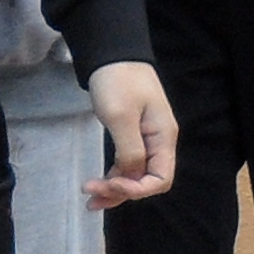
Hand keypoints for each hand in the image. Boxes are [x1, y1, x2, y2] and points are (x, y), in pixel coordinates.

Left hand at [83, 61, 179, 206]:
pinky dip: (113, 177)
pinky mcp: (132, 135)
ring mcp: (146, 139)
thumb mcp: (121, 117)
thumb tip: (131, 176)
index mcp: (163, 137)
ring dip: (115, 190)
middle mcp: (158, 142)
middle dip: (122, 192)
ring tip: (90, 199)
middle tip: (91, 192)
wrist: (112, 53)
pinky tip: (98, 184)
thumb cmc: (118, 81)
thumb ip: (130, 151)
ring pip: (135, 175)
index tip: (110, 184)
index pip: (160, 179)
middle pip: (147, 180)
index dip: (137, 190)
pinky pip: (127, 165)